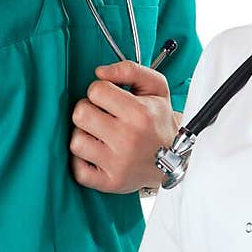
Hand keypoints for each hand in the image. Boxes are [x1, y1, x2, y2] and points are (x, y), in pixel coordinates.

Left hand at [69, 61, 179, 193]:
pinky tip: (96, 155)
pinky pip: (78, 171)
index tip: (109, 100)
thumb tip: (99, 72)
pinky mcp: (110, 182)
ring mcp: (118, 164)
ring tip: (98, 136)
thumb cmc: (159, 121)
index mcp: (140, 113)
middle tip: (100, 116)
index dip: (100, 91)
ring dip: (84, 136)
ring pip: (76, 142)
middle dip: (87, 111)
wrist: (175, 159)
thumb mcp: (156, 88)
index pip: (96, 91)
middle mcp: (128, 139)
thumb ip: (130, 69)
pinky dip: (82, 163)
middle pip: (80, 114)